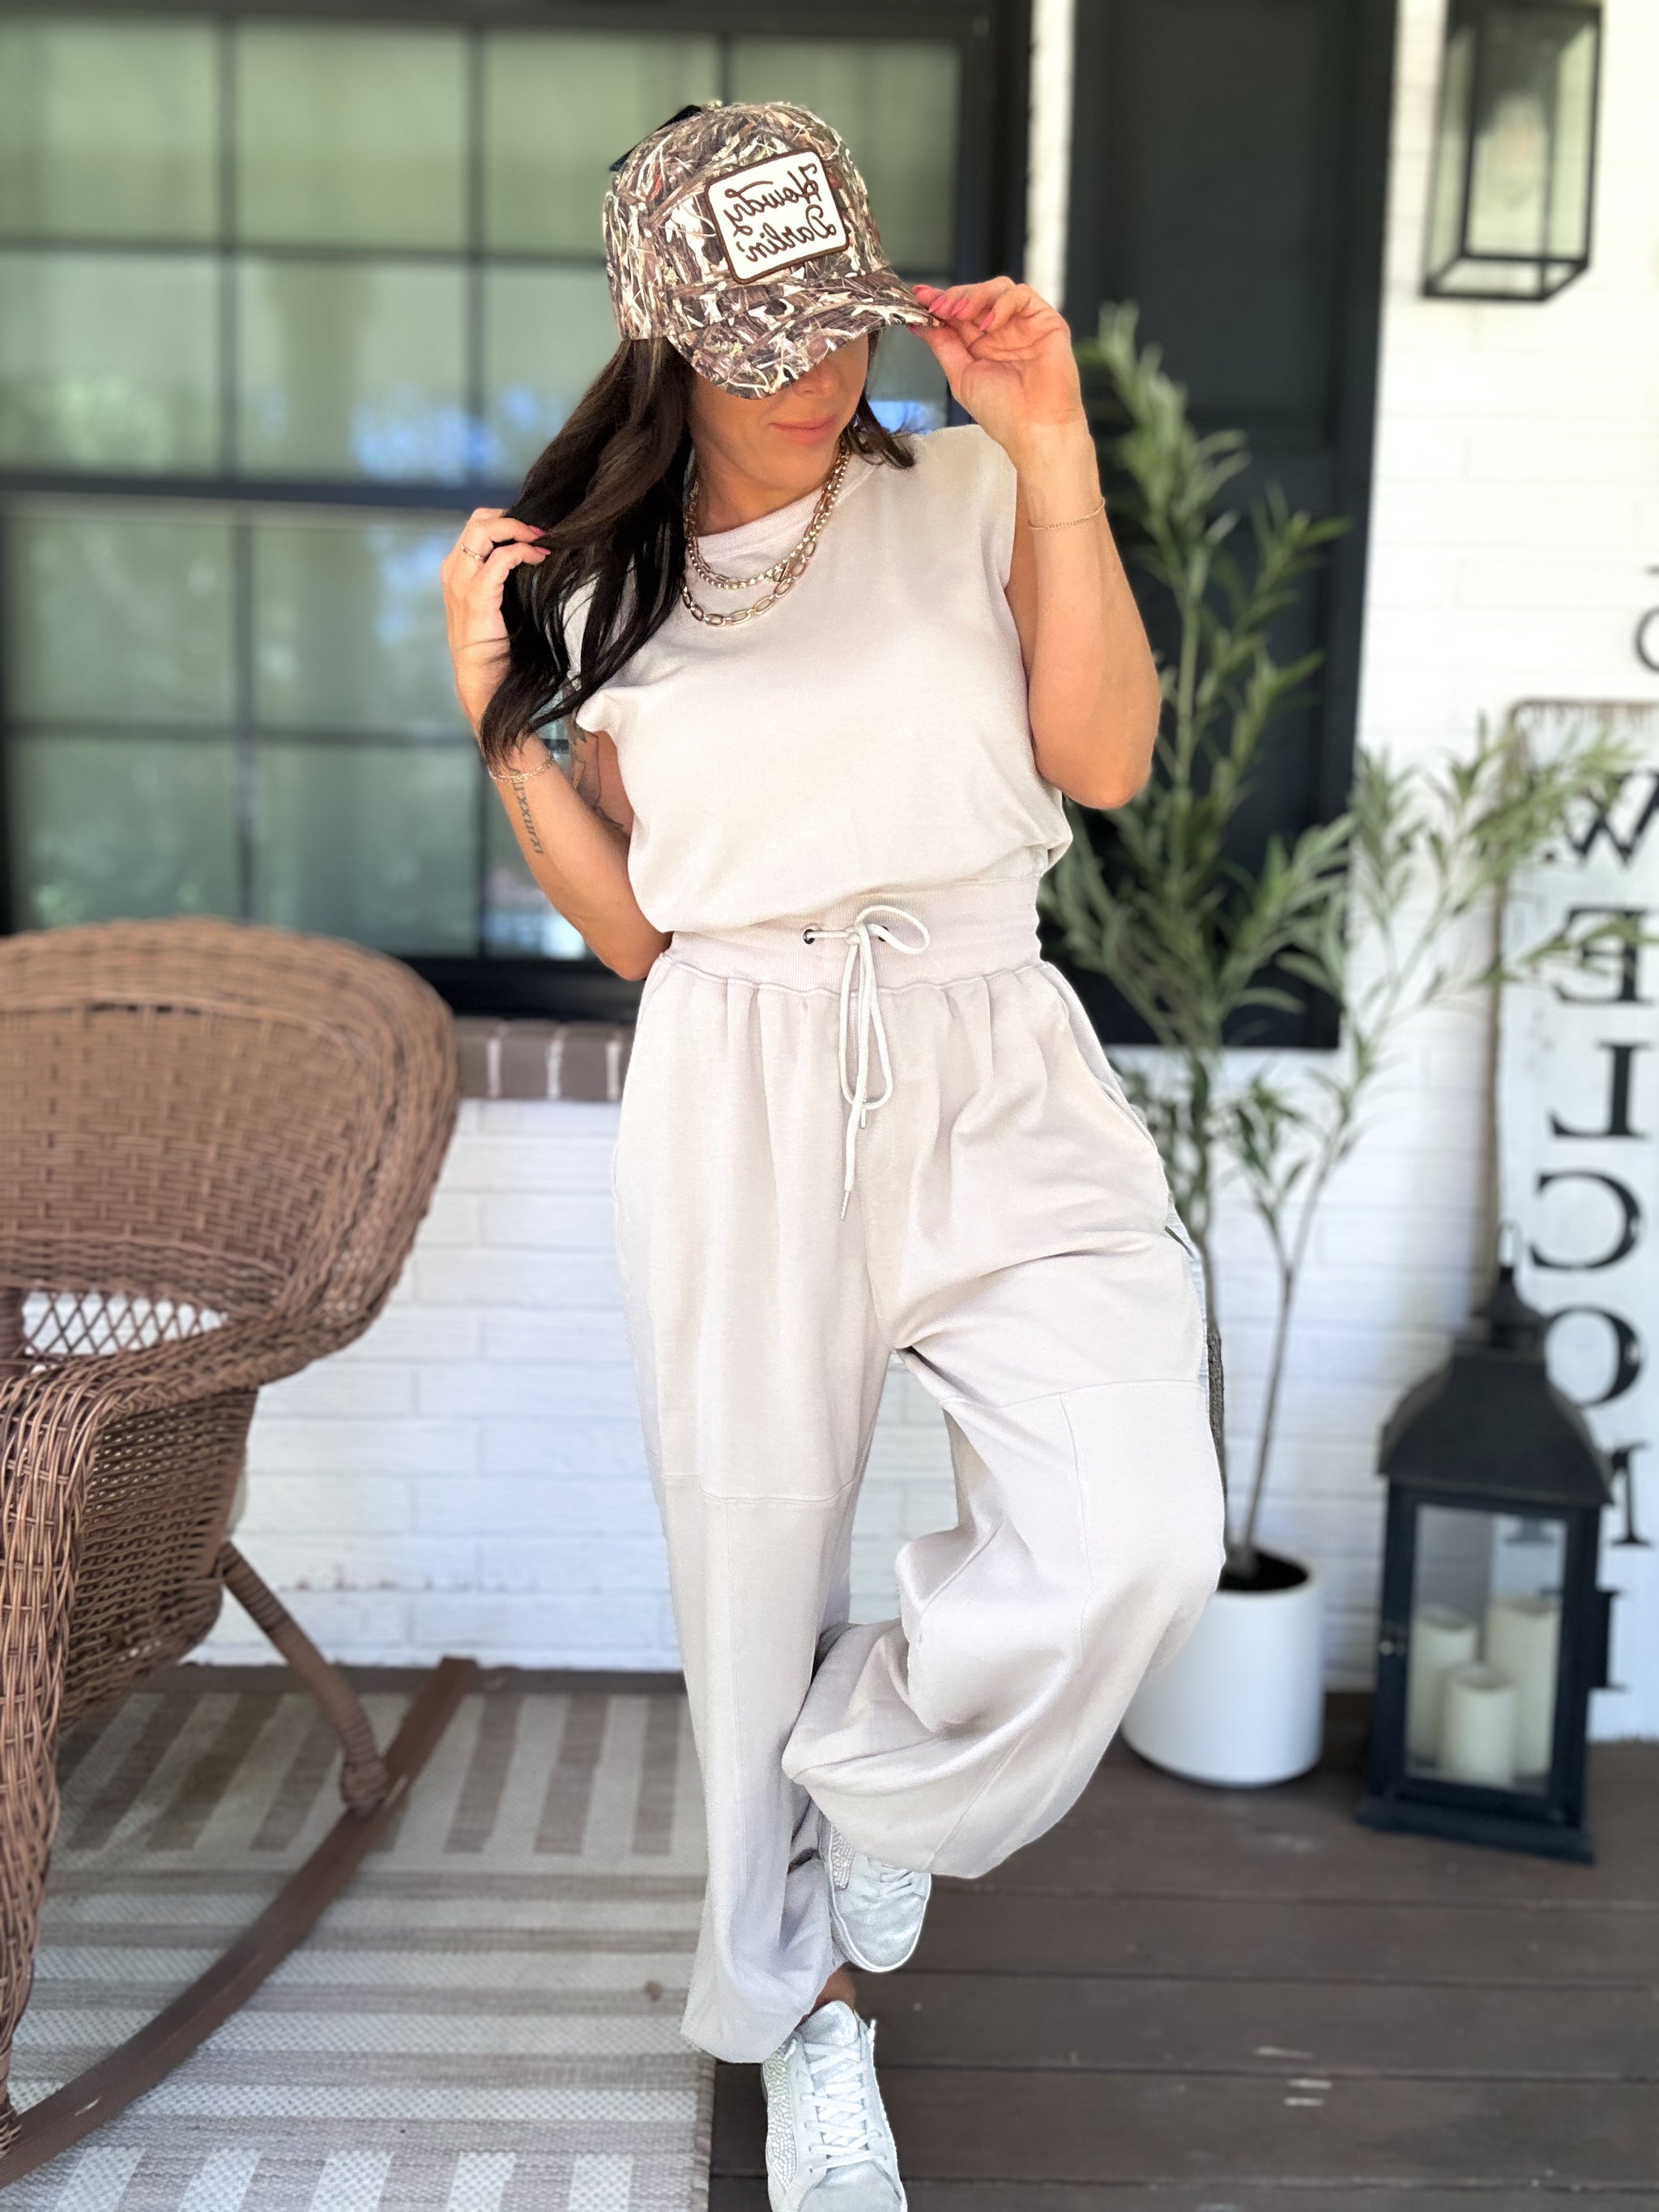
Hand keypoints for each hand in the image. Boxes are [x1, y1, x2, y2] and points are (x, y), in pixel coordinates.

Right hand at [441, 507, 549, 731]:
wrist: (481, 682)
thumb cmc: (493, 647)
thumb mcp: (495, 604)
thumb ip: (502, 578)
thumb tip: (534, 552)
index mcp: (455, 570)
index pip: (476, 526)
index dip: (506, 521)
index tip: (533, 531)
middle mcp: (453, 571)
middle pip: (478, 520)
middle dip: (512, 518)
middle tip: (540, 530)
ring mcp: (461, 583)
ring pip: (484, 530)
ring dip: (518, 529)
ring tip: (542, 539)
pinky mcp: (476, 597)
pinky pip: (501, 558)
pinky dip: (523, 551)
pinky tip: (540, 558)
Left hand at [911, 279, 1086, 467]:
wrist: (1034, 429)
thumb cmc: (1002, 412)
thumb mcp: (961, 376)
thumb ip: (942, 346)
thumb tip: (919, 323)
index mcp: (981, 345)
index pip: (958, 312)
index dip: (939, 300)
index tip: (918, 296)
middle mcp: (1002, 332)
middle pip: (976, 295)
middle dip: (954, 297)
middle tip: (938, 308)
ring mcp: (1024, 325)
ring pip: (999, 288)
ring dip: (975, 295)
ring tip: (960, 314)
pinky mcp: (1046, 321)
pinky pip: (1023, 295)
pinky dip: (1002, 303)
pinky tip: (989, 324)